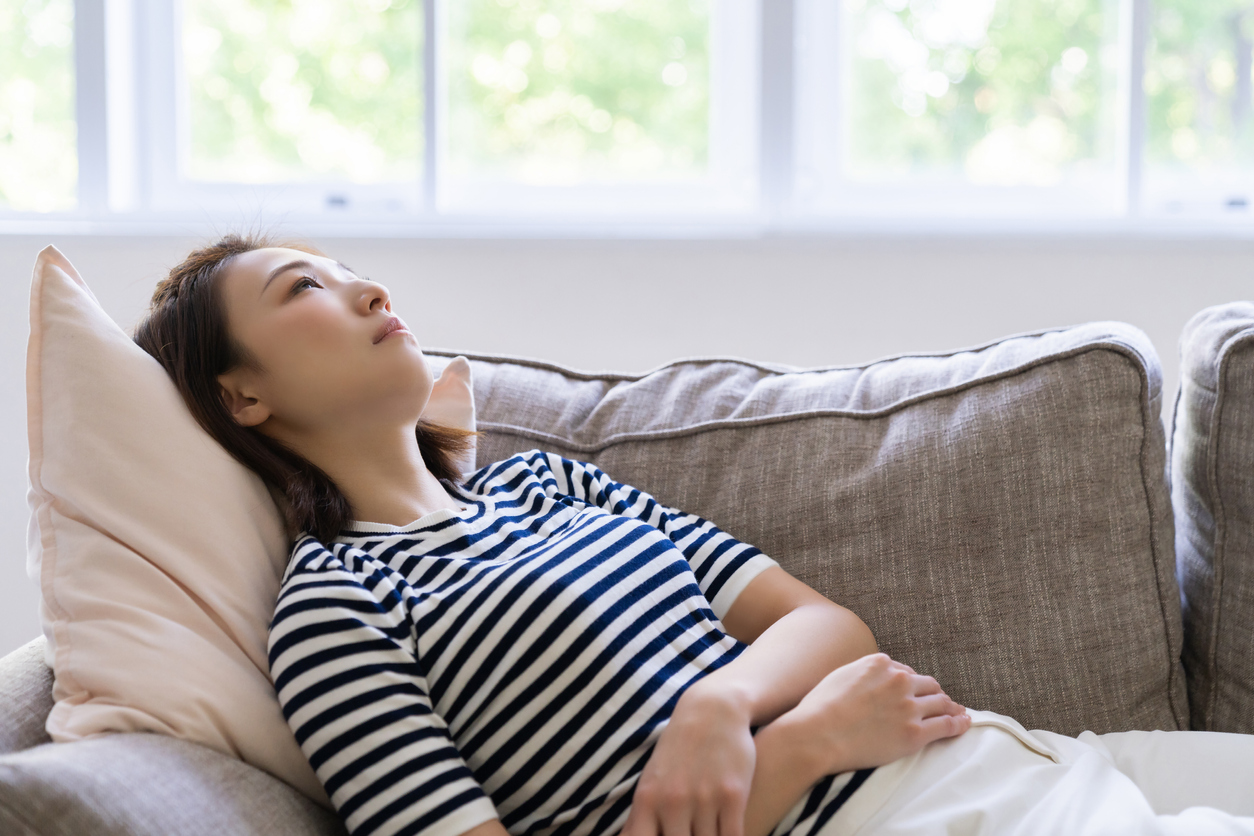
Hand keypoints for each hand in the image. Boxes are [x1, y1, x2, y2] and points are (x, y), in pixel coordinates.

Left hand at [622, 688, 755, 835]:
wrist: (712, 709)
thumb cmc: (678, 753)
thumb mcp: (651, 782)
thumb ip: (639, 819)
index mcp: (647, 800)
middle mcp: (673, 801)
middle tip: (690, 833)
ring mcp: (704, 799)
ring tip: (708, 831)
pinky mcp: (733, 796)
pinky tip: (728, 833)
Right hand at [782, 652, 969, 775]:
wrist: (818, 734)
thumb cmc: (820, 707)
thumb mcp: (839, 675)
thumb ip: (862, 672)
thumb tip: (872, 677)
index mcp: (880, 664)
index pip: (905, 670)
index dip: (910, 682)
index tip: (914, 691)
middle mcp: (899, 681)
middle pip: (927, 684)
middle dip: (933, 692)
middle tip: (940, 701)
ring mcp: (909, 707)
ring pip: (941, 703)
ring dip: (950, 707)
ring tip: (957, 712)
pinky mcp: (914, 733)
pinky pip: (946, 725)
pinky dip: (959, 723)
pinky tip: (965, 723)